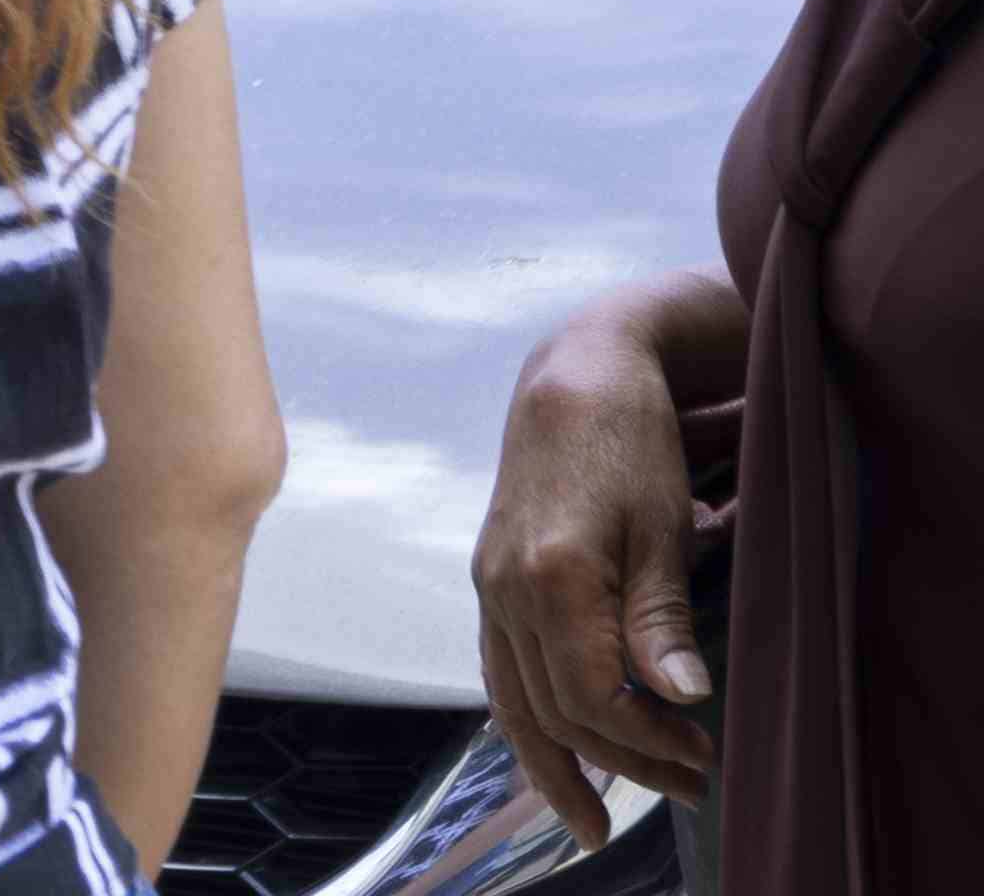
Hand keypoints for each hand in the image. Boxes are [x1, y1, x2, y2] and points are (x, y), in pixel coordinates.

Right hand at [474, 294, 715, 822]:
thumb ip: (661, 618)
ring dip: (556, 763)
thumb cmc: (628, 442)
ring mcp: (489, 583)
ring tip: (594, 817)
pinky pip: (500, 669)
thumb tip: (680, 698)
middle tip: (689, 788)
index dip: (648, 741)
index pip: (589, 697)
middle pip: (550, 710)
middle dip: (619, 763)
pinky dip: (528, 718)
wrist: (573, 376)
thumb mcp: (663, 525)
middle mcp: (503, 587)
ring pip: (509, 699)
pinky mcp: (491, 578)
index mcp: (549, 576)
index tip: (704, 756)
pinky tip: (557, 743)